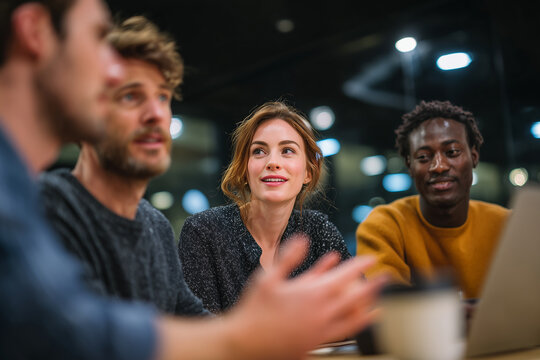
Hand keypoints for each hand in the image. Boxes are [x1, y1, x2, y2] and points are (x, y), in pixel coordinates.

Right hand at [225, 235, 386, 359]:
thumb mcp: (268, 277)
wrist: (246, 342)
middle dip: (374, 286)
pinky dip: (358, 326)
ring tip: (381, 302)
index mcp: (311, 293)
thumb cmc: (255, 309)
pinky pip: (344, 334)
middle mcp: (321, 312)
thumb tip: (303, 240)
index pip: (343, 275)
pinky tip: (362, 323)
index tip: (371, 257)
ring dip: (370, 307)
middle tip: (387, 277)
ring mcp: (321, 330)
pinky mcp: (317, 344)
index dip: (360, 265)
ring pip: (354, 318)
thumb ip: (288, 257)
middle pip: (356, 297)